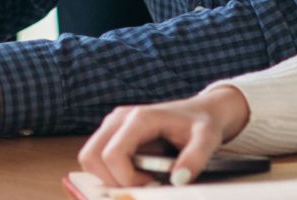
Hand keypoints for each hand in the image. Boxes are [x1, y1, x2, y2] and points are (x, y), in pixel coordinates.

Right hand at [77, 86, 251, 187]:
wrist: (200, 112)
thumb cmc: (202, 124)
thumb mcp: (207, 140)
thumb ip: (195, 158)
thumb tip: (178, 180)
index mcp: (139, 118)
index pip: (112, 155)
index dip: (127, 179)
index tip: (153, 185)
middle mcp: (118, 118)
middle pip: (90, 156)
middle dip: (112, 180)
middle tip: (142, 185)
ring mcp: (111, 125)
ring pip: (89, 158)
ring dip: (109, 176)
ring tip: (140, 178)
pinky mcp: (111, 133)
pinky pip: (97, 158)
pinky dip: (111, 172)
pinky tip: (136, 172)